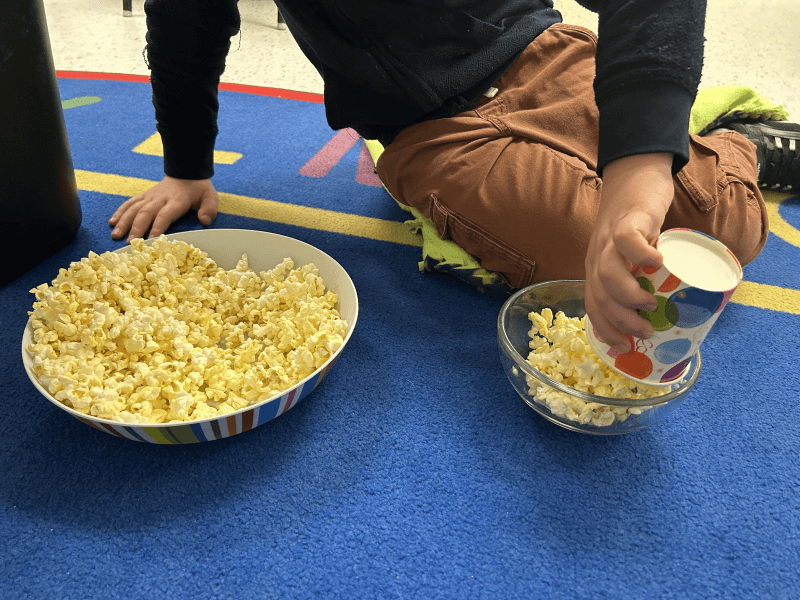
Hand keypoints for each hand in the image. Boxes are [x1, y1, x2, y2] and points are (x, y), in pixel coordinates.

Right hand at [109, 176, 217, 241]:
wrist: (186, 171)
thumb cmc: (198, 189)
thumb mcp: (210, 197)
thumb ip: (209, 209)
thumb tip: (204, 221)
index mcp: (176, 201)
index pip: (164, 215)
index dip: (157, 227)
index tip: (151, 240)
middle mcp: (160, 199)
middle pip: (145, 213)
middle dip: (137, 228)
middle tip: (130, 243)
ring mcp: (150, 197)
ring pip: (134, 208)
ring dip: (124, 222)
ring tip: (115, 235)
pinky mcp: (144, 196)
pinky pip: (130, 203)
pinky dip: (120, 212)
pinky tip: (112, 222)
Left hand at [584, 153, 673, 352]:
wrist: (634, 176)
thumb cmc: (636, 223)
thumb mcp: (630, 255)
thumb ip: (641, 277)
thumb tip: (665, 311)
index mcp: (596, 268)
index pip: (593, 304)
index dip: (605, 328)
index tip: (624, 347)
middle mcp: (597, 255)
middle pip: (600, 294)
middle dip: (620, 320)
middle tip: (645, 331)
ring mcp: (610, 238)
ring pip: (608, 272)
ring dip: (628, 295)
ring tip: (651, 304)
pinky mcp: (628, 219)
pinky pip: (628, 240)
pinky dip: (642, 255)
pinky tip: (659, 263)